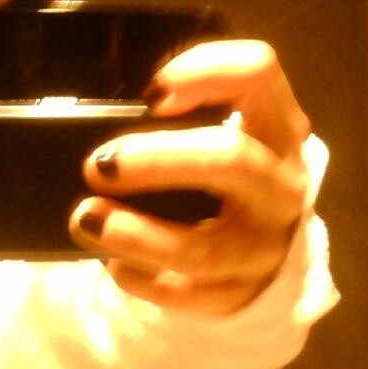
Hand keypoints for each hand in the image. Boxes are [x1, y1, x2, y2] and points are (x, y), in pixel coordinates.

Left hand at [70, 39, 312, 314]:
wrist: (260, 253)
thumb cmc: (222, 179)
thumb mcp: (220, 133)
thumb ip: (179, 115)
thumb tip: (101, 114)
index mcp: (278, 129)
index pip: (259, 74)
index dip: (206, 70)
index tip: (151, 93)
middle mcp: (282, 188)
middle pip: (232, 161)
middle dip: (159, 160)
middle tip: (99, 164)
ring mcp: (264, 250)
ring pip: (204, 249)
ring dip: (137, 234)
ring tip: (86, 218)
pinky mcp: (237, 297)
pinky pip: (185, 294)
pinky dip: (140, 278)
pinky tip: (113, 263)